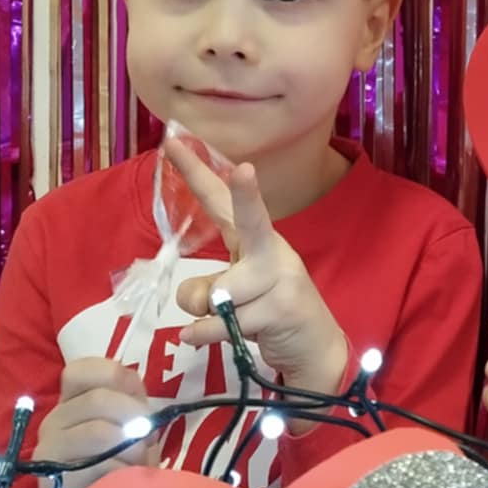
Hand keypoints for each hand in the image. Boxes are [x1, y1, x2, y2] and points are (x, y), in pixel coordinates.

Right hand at [31, 358, 156, 487]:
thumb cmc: (121, 457)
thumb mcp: (129, 421)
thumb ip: (131, 400)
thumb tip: (140, 411)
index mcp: (70, 400)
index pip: (80, 371)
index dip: (116, 377)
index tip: (137, 397)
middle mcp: (53, 421)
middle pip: (98, 400)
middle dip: (134, 417)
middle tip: (148, 437)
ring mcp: (49, 451)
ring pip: (98, 432)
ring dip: (131, 447)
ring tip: (138, 460)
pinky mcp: (55, 483)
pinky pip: (98, 466)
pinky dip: (122, 472)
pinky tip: (123, 480)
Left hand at [167, 134, 348, 417]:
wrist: (314, 347)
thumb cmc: (266, 313)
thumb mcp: (229, 299)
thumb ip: (205, 290)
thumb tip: (195, 301)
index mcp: (254, 239)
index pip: (220, 201)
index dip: (197, 172)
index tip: (174, 141)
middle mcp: (271, 250)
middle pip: (253, 220)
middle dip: (246, 195)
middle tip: (245, 171)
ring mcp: (281, 278)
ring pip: (221, 292)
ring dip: (207, 314)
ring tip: (226, 321)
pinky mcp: (284, 308)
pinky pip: (226, 321)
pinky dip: (205, 334)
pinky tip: (198, 337)